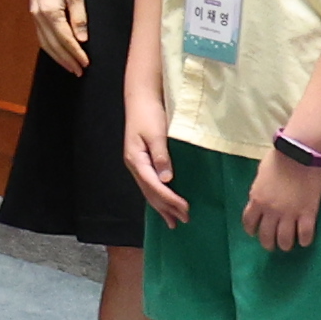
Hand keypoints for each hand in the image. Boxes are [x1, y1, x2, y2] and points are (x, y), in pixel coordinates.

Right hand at [27, 0, 89, 75]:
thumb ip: (79, 18)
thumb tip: (82, 39)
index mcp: (50, 12)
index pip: (65, 39)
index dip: (76, 53)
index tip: (85, 63)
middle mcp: (39, 17)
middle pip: (53, 45)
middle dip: (66, 60)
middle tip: (78, 71)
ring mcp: (35, 16)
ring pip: (45, 43)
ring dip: (57, 57)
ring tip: (69, 66)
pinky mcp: (35, 14)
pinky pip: (41, 36)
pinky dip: (50, 47)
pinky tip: (57, 52)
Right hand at [123, 94, 184, 222]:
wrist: (141, 98)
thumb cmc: (149, 113)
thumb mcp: (156, 133)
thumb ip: (161, 156)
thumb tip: (166, 180)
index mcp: (136, 159)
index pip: (154, 186)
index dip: (170, 200)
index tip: (185, 210)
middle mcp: (135, 165)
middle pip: (150, 193)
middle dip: (166, 208)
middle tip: (183, 221)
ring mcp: (137, 164)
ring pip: (149, 191)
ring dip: (161, 206)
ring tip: (173, 221)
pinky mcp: (143, 161)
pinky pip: (150, 185)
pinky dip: (158, 197)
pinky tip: (164, 203)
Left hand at [242, 147, 320, 252]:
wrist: (299, 154)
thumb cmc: (278, 160)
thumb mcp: (260, 176)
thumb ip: (259, 192)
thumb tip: (259, 200)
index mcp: (257, 200)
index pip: (249, 222)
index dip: (252, 230)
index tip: (256, 233)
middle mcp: (271, 211)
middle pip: (266, 236)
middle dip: (268, 243)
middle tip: (272, 245)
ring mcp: (290, 213)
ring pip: (285, 240)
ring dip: (285, 245)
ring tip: (288, 245)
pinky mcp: (308, 213)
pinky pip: (305, 234)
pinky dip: (304, 241)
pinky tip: (304, 241)